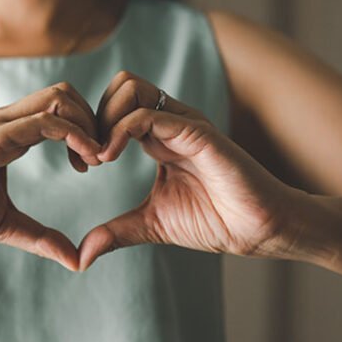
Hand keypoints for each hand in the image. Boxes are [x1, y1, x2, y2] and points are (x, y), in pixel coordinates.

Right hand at [0, 83, 100, 270]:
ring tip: (97, 160)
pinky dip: (72, 135)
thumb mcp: (4, 224)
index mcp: (6, 133)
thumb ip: (40, 236)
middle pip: (64, 93)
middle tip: (102, 158)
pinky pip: (42, 122)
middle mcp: (2, 121)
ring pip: (57, 99)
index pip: (57, 108)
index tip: (92, 163)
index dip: (84, 130)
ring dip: (88, 125)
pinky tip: (85, 162)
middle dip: (93, 120)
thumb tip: (76, 259)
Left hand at [79, 72, 299, 269]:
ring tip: (100, 157)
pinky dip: (119, 132)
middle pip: (119, 86)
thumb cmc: (215, 221)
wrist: (259, 230)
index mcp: (158, 138)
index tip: (82, 165)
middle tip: (88, 157)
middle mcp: (169, 123)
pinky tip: (110, 158)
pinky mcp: (196, 132)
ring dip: (103, 118)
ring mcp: (183, 123)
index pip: (114, 107)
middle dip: (93, 116)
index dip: (90, 130)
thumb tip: (83, 255)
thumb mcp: (151, 224)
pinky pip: (147, 115)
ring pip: (129, 87)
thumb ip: (116, 232)